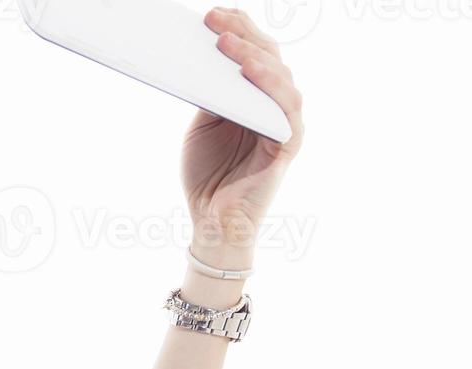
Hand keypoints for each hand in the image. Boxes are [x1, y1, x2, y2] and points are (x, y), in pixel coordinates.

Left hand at [182, 7, 305, 261]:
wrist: (212, 223)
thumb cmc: (207, 176)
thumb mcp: (203, 126)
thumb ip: (211, 94)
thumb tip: (203, 56)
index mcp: (256, 99)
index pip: (254, 53)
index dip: (237, 30)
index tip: (212, 13)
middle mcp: (275, 106)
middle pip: (268, 57)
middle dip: (241, 34)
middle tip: (212, 18)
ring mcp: (285, 124)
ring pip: (279, 76)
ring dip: (252, 55)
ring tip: (225, 41)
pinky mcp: (288, 144)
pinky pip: (284, 107)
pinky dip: (269, 84)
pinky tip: (248, 69)